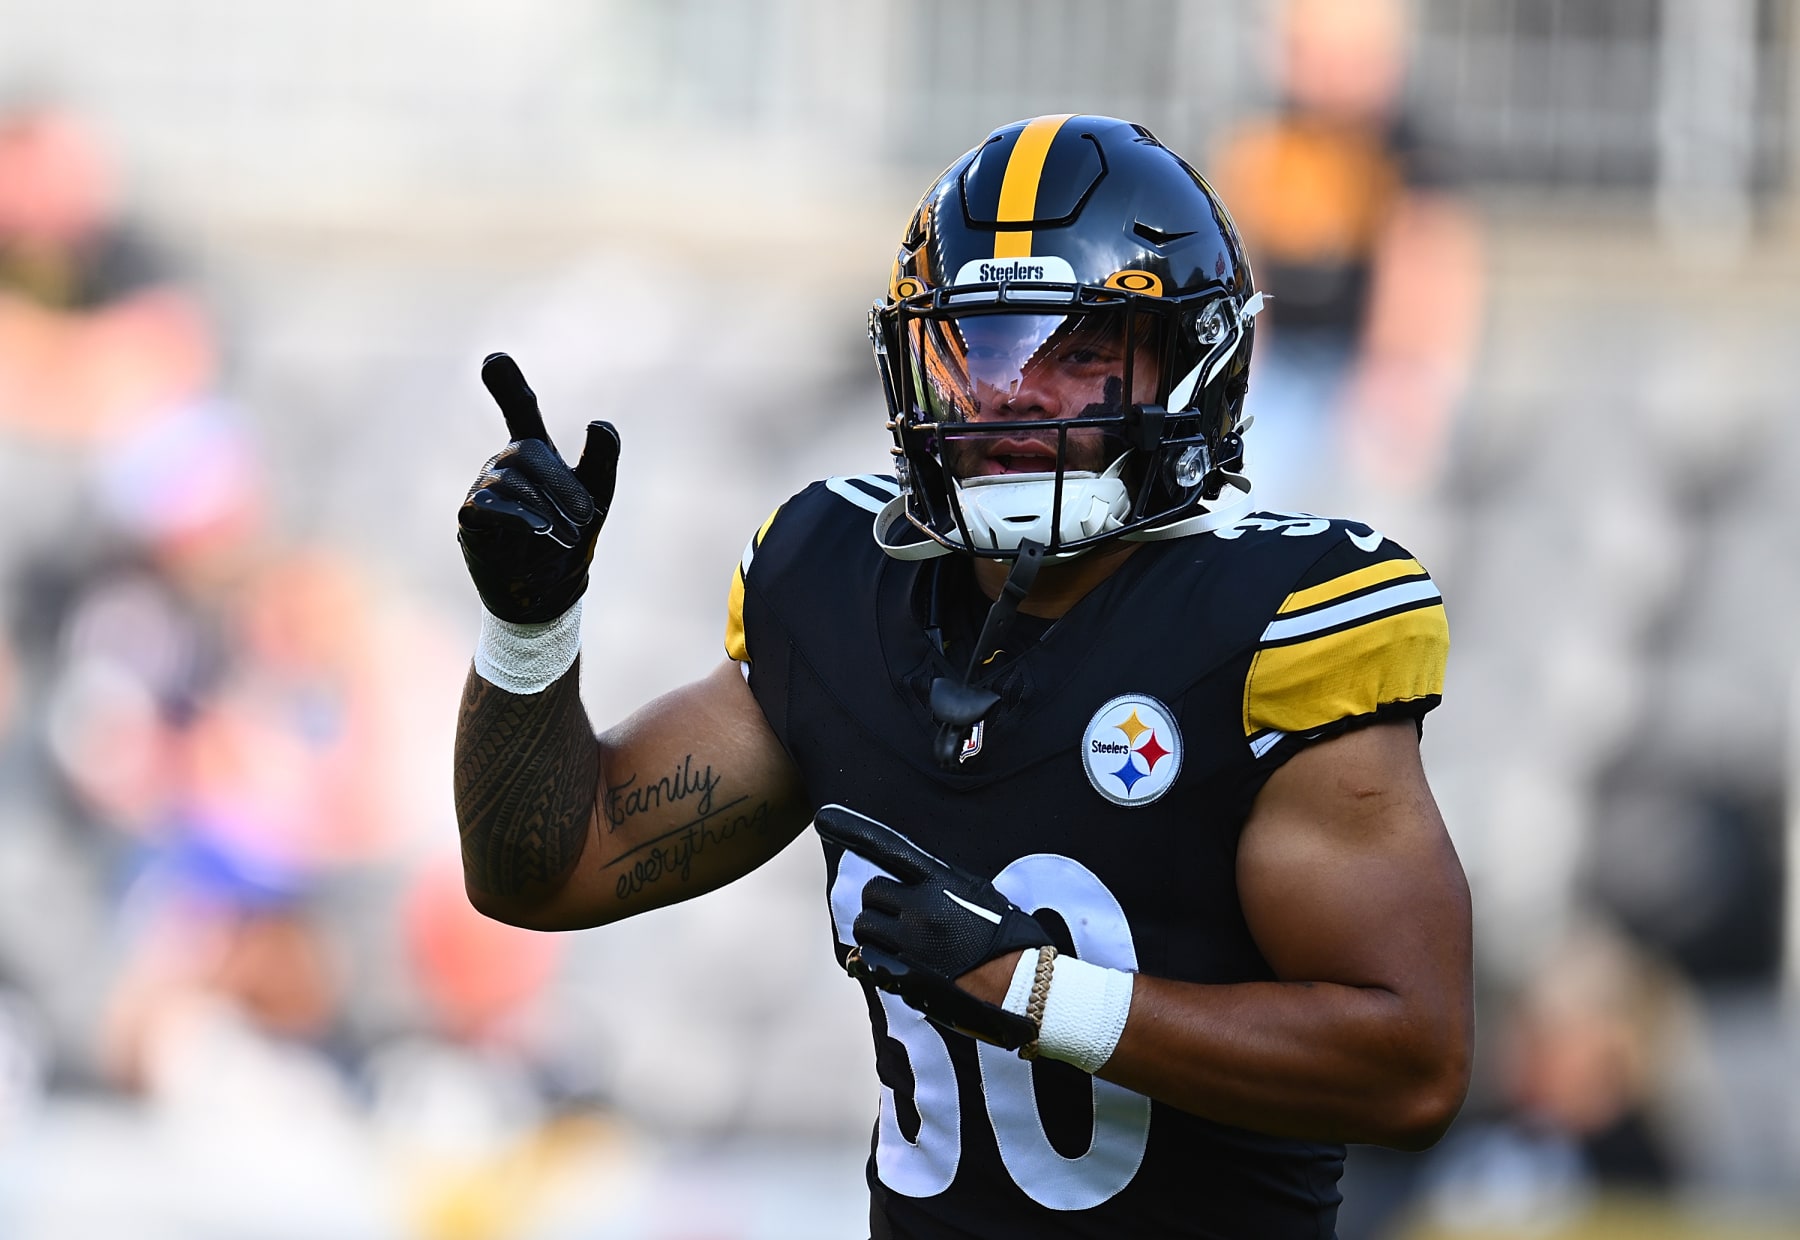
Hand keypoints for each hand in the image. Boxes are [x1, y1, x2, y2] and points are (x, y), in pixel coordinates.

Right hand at [458, 352, 619, 622]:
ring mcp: (483, 489)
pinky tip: (540, 530)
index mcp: (534, 454)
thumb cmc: (571, 538)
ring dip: (546, 506)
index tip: (494, 359)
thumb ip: (601, 461)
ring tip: (567, 534)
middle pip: (527, 451)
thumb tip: (599, 423)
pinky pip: (488, 505)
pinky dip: (519, 515)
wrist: (550, 589)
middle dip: (561, 482)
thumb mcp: (597, 497)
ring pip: (509, 478)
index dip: (508, 385)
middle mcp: (503, 464)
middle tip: (587, 516)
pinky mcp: (470, 519)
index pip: (520, 411)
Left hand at [815, 803, 1049, 1048]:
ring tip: (905, 943)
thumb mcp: (982, 897)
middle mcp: (921, 909)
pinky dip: (875, 962)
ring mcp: (910, 945)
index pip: (890, 849)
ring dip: (876, 933)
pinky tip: (899, 967)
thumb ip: (944, 886)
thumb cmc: (1011, 941)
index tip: (822, 818)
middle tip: (903, 917)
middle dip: (880, 904)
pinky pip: (868, 962)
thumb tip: (916, 885)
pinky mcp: (903, 977)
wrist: (1024, 989)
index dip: (853, 830)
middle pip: (871, 893)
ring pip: (865, 927)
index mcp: (941, 883)